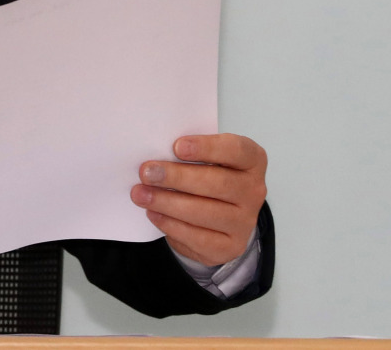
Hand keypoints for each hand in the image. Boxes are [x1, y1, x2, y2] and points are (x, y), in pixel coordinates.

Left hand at [130, 133, 267, 266]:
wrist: (215, 217)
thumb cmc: (205, 176)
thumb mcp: (202, 158)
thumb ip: (186, 151)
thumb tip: (154, 149)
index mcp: (251, 161)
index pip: (237, 150)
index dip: (207, 147)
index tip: (177, 146)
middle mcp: (253, 191)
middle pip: (218, 183)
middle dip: (177, 177)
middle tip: (147, 172)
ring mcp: (244, 221)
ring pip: (205, 212)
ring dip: (167, 202)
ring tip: (140, 194)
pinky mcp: (230, 246)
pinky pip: (198, 237)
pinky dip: (170, 224)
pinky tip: (152, 213)